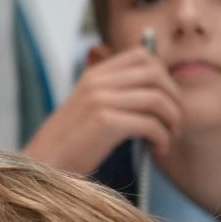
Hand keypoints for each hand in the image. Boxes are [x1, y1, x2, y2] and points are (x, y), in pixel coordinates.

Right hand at [20, 42, 185, 173]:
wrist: (44, 166)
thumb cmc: (72, 145)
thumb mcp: (91, 109)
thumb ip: (116, 95)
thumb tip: (156, 93)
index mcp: (95, 75)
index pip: (143, 56)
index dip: (165, 77)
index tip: (168, 102)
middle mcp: (97, 81)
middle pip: (156, 73)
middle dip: (175, 98)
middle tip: (175, 123)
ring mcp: (100, 99)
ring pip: (157, 99)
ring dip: (173, 120)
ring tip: (169, 138)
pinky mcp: (105, 122)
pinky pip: (150, 123)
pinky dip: (162, 138)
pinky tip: (158, 150)